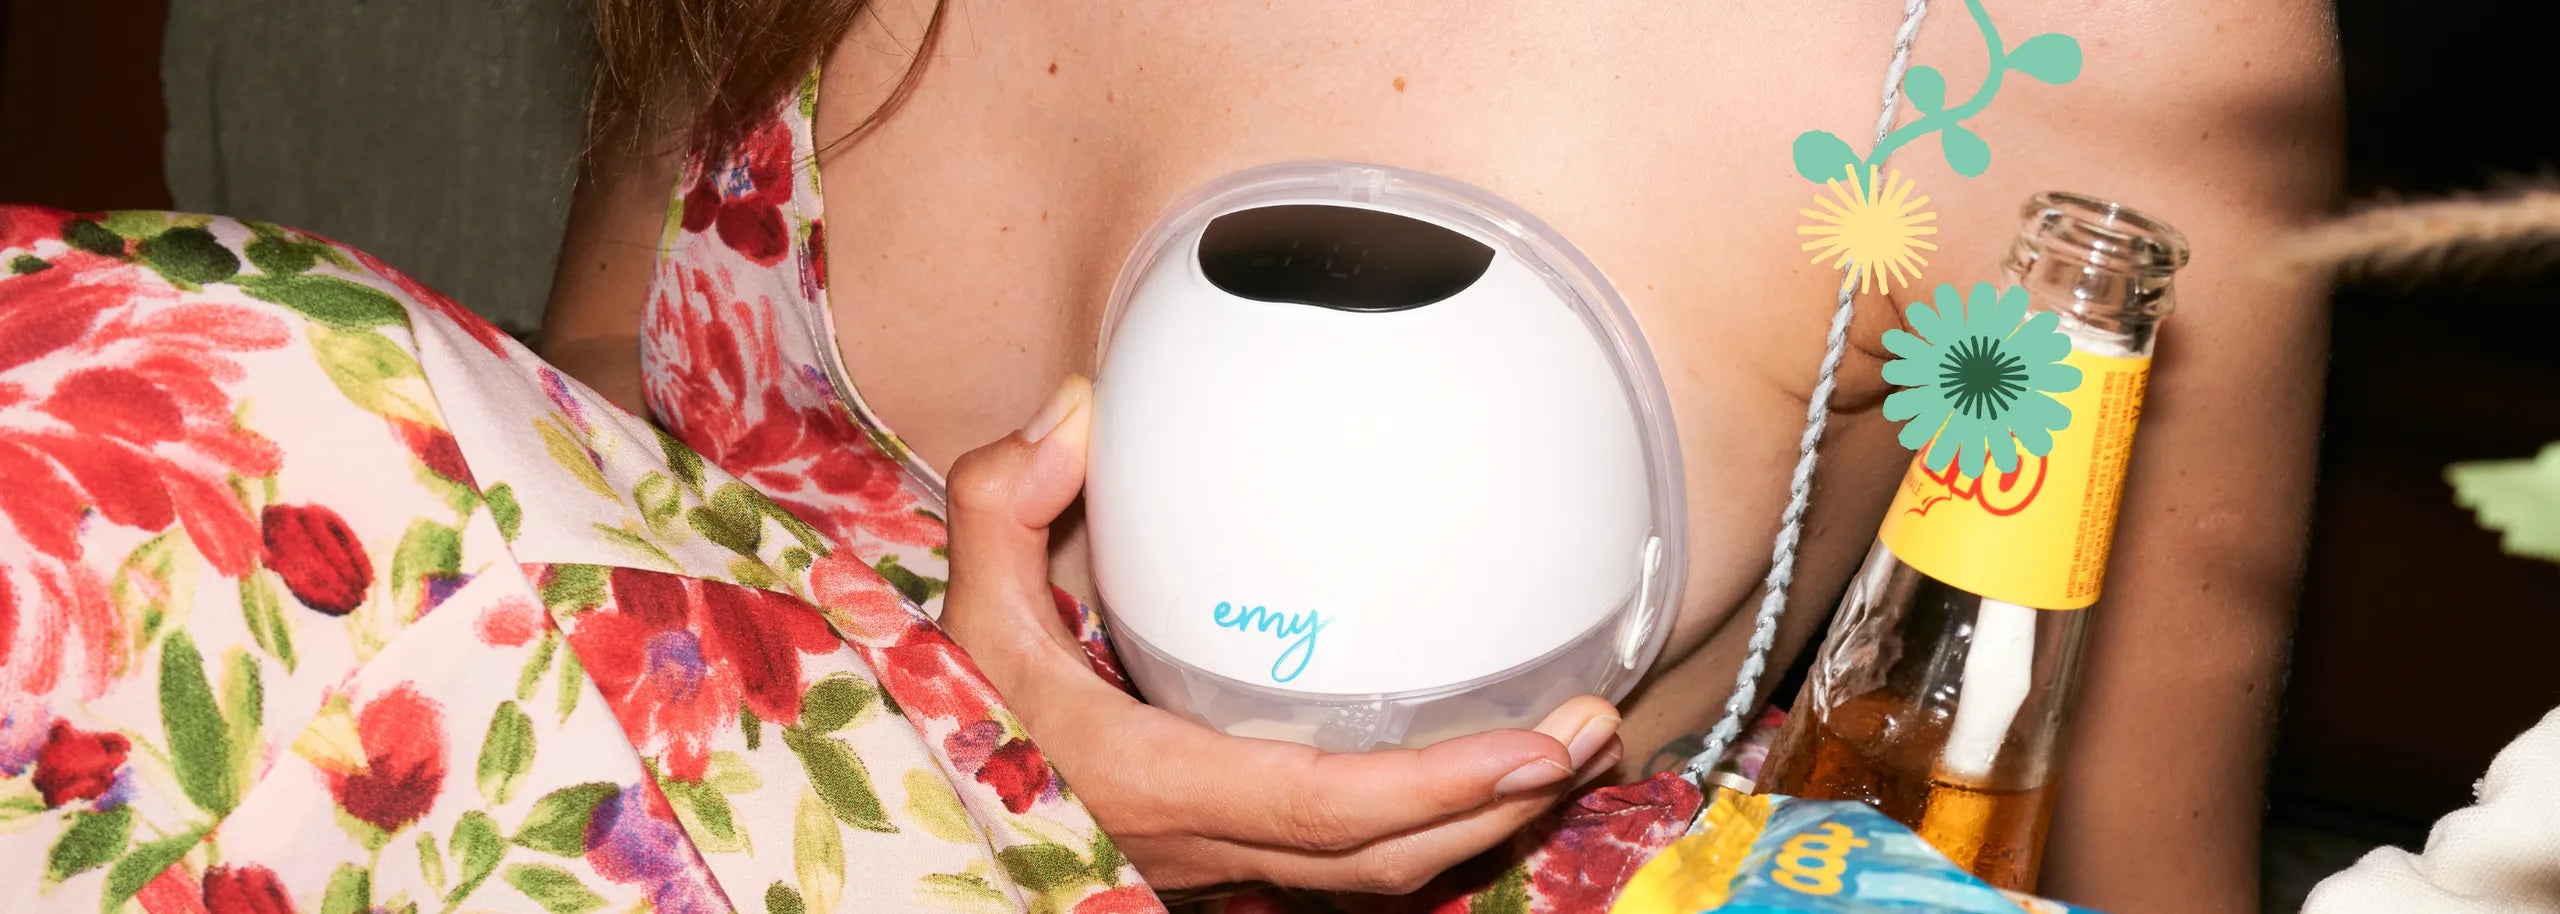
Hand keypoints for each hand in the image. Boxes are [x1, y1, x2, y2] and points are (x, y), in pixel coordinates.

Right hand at [938, 375, 1623, 893]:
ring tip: (1567, 752)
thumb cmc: (950, 722)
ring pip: (1376, 879)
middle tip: (1592, 729)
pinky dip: (1427, 832)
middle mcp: (1203, 849)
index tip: (1536, 745)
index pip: (1326, 808)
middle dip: (1500, 806)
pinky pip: (1348, 869)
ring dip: (1481, 825)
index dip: (1442, 787)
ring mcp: (1219, 869)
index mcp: (1154, 786)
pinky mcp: (1227, 868)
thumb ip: (1002, 503)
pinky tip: (1478, 780)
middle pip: (1383, 860)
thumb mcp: (960, 612)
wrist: (925, 833)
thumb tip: (1078, 410)